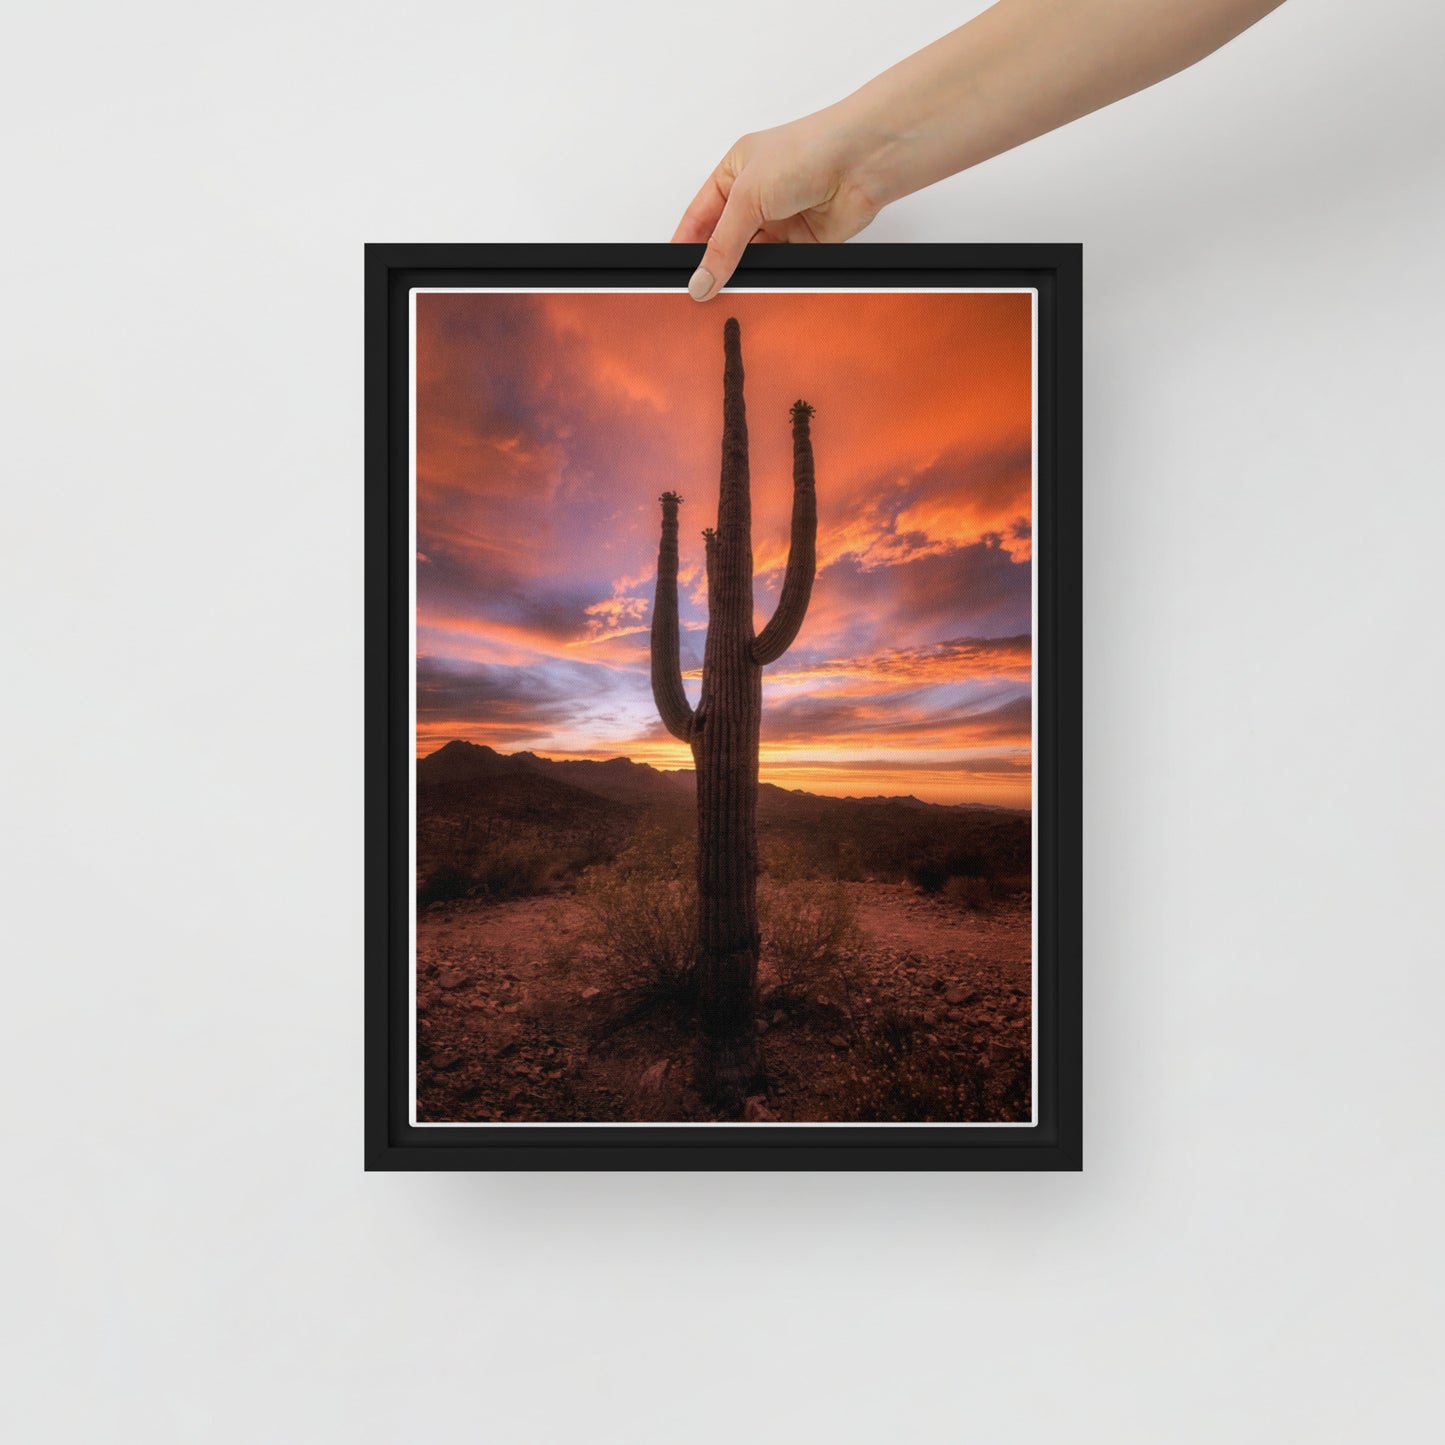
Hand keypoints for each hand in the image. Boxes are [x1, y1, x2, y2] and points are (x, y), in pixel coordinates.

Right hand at [672, 109, 885, 301]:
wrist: (860, 162)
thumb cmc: (807, 151)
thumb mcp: (747, 195)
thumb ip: (722, 244)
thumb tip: (701, 279)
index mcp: (734, 172)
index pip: (699, 216)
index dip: (685, 244)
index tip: (675, 273)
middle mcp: (755, 197)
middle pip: (723, 241)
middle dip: (712, 265)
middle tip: (698, 293)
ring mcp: (779, 221)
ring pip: (750, 259)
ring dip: (740, 275)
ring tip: (725, 294)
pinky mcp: (802, 243)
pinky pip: (777, 268)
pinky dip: (767, 279)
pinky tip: (757, 287)